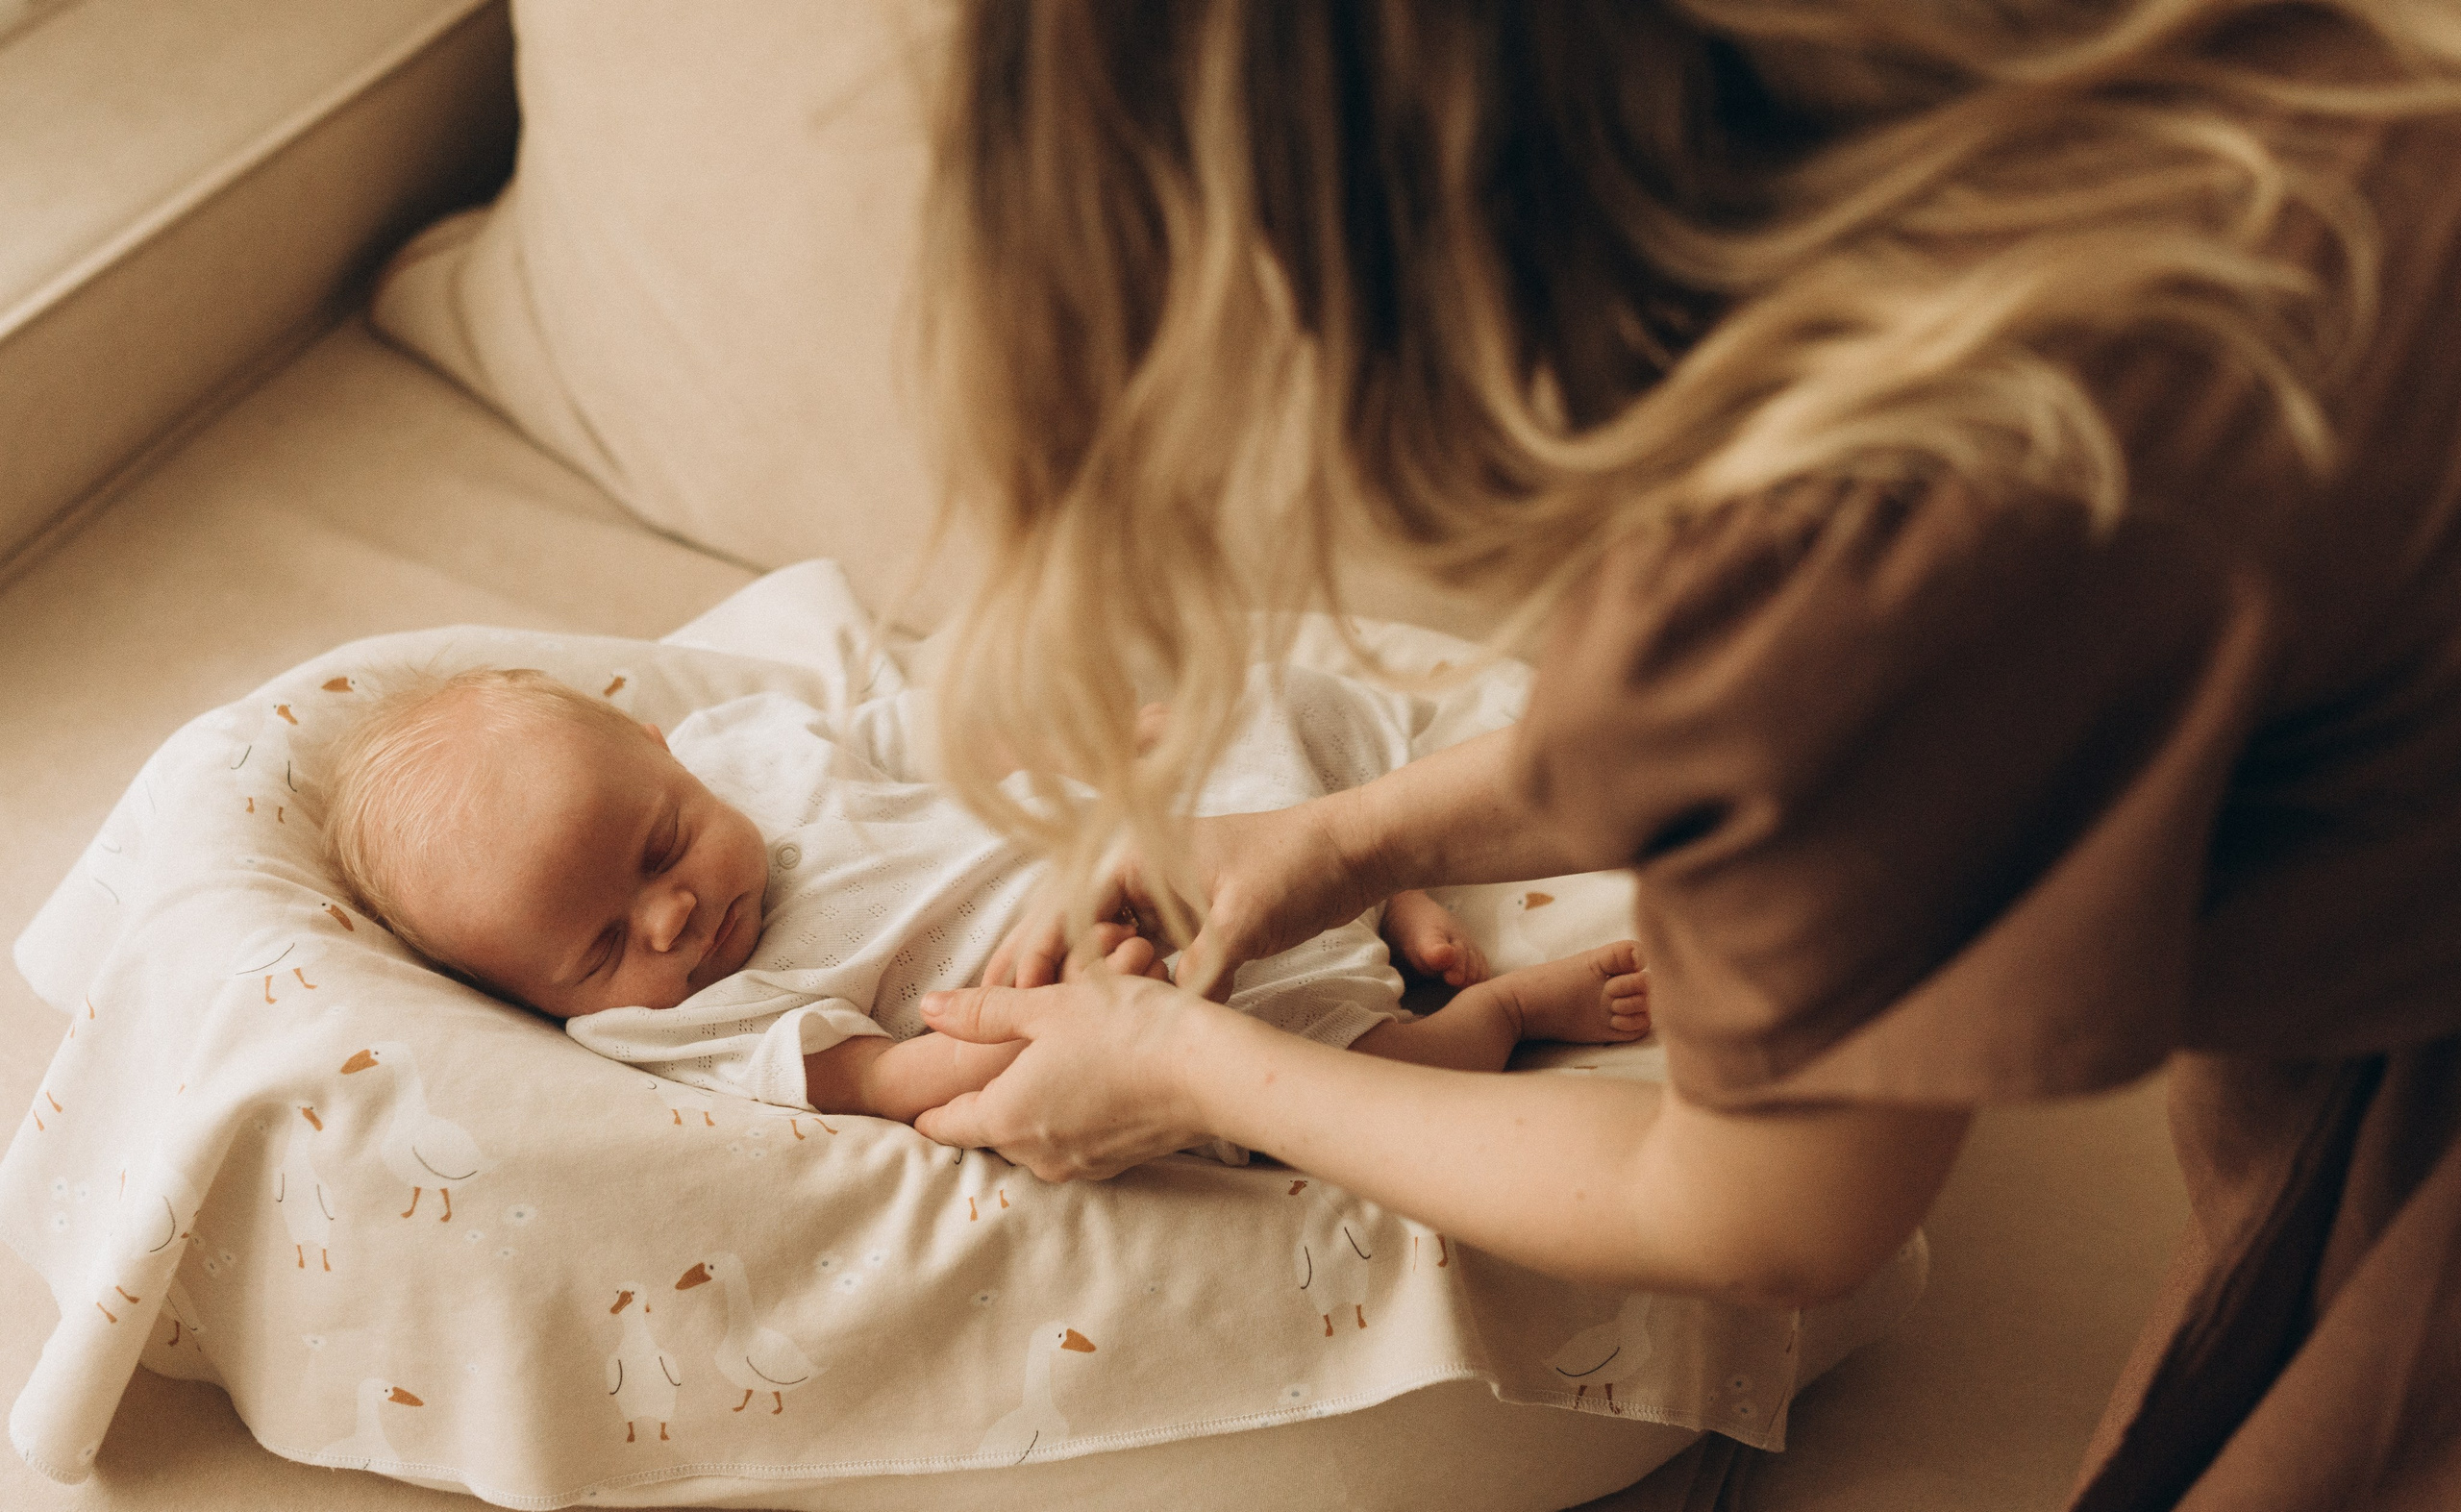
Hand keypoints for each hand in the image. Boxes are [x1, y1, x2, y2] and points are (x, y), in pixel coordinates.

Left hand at [911, 971, 1222, 1179]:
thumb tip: (929, 1010)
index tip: (918, 1100)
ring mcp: (1080, 1165)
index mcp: (1007, 1117)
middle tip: (990, 1062)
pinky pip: (1073, 1142)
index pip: (945, 1126)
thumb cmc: (1126, 1029)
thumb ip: (982, 1012)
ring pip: (1033, 1137)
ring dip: (1031, 1106)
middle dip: (986, 1100)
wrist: (1213, 1072)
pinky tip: (1089, 1079)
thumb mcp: (1046, 1007)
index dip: (927, 1109)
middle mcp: (1038, 1154)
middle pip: (989, 1131)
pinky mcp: (1117, 1164)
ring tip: (1045, 1063)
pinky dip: (1069, 1115)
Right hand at [980, 800, 1383, 1000]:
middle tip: (985, 1010)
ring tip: (1023, 1019)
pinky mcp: (1184, 916)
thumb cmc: (1295, 866)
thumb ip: (1203, 968)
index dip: (1036, 955)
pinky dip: (1110, 979)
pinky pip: (1133, 951)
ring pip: (1095, 939)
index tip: (1012, 998)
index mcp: (1137, 855)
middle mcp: (1138, 871)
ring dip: (1065, 976)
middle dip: (1029, 964)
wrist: (1351, 850)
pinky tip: (1094, 1014)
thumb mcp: (1244, 919)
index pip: (1067, 908)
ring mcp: (1160, 893)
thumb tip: (1168, 1023)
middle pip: (1065, 921)